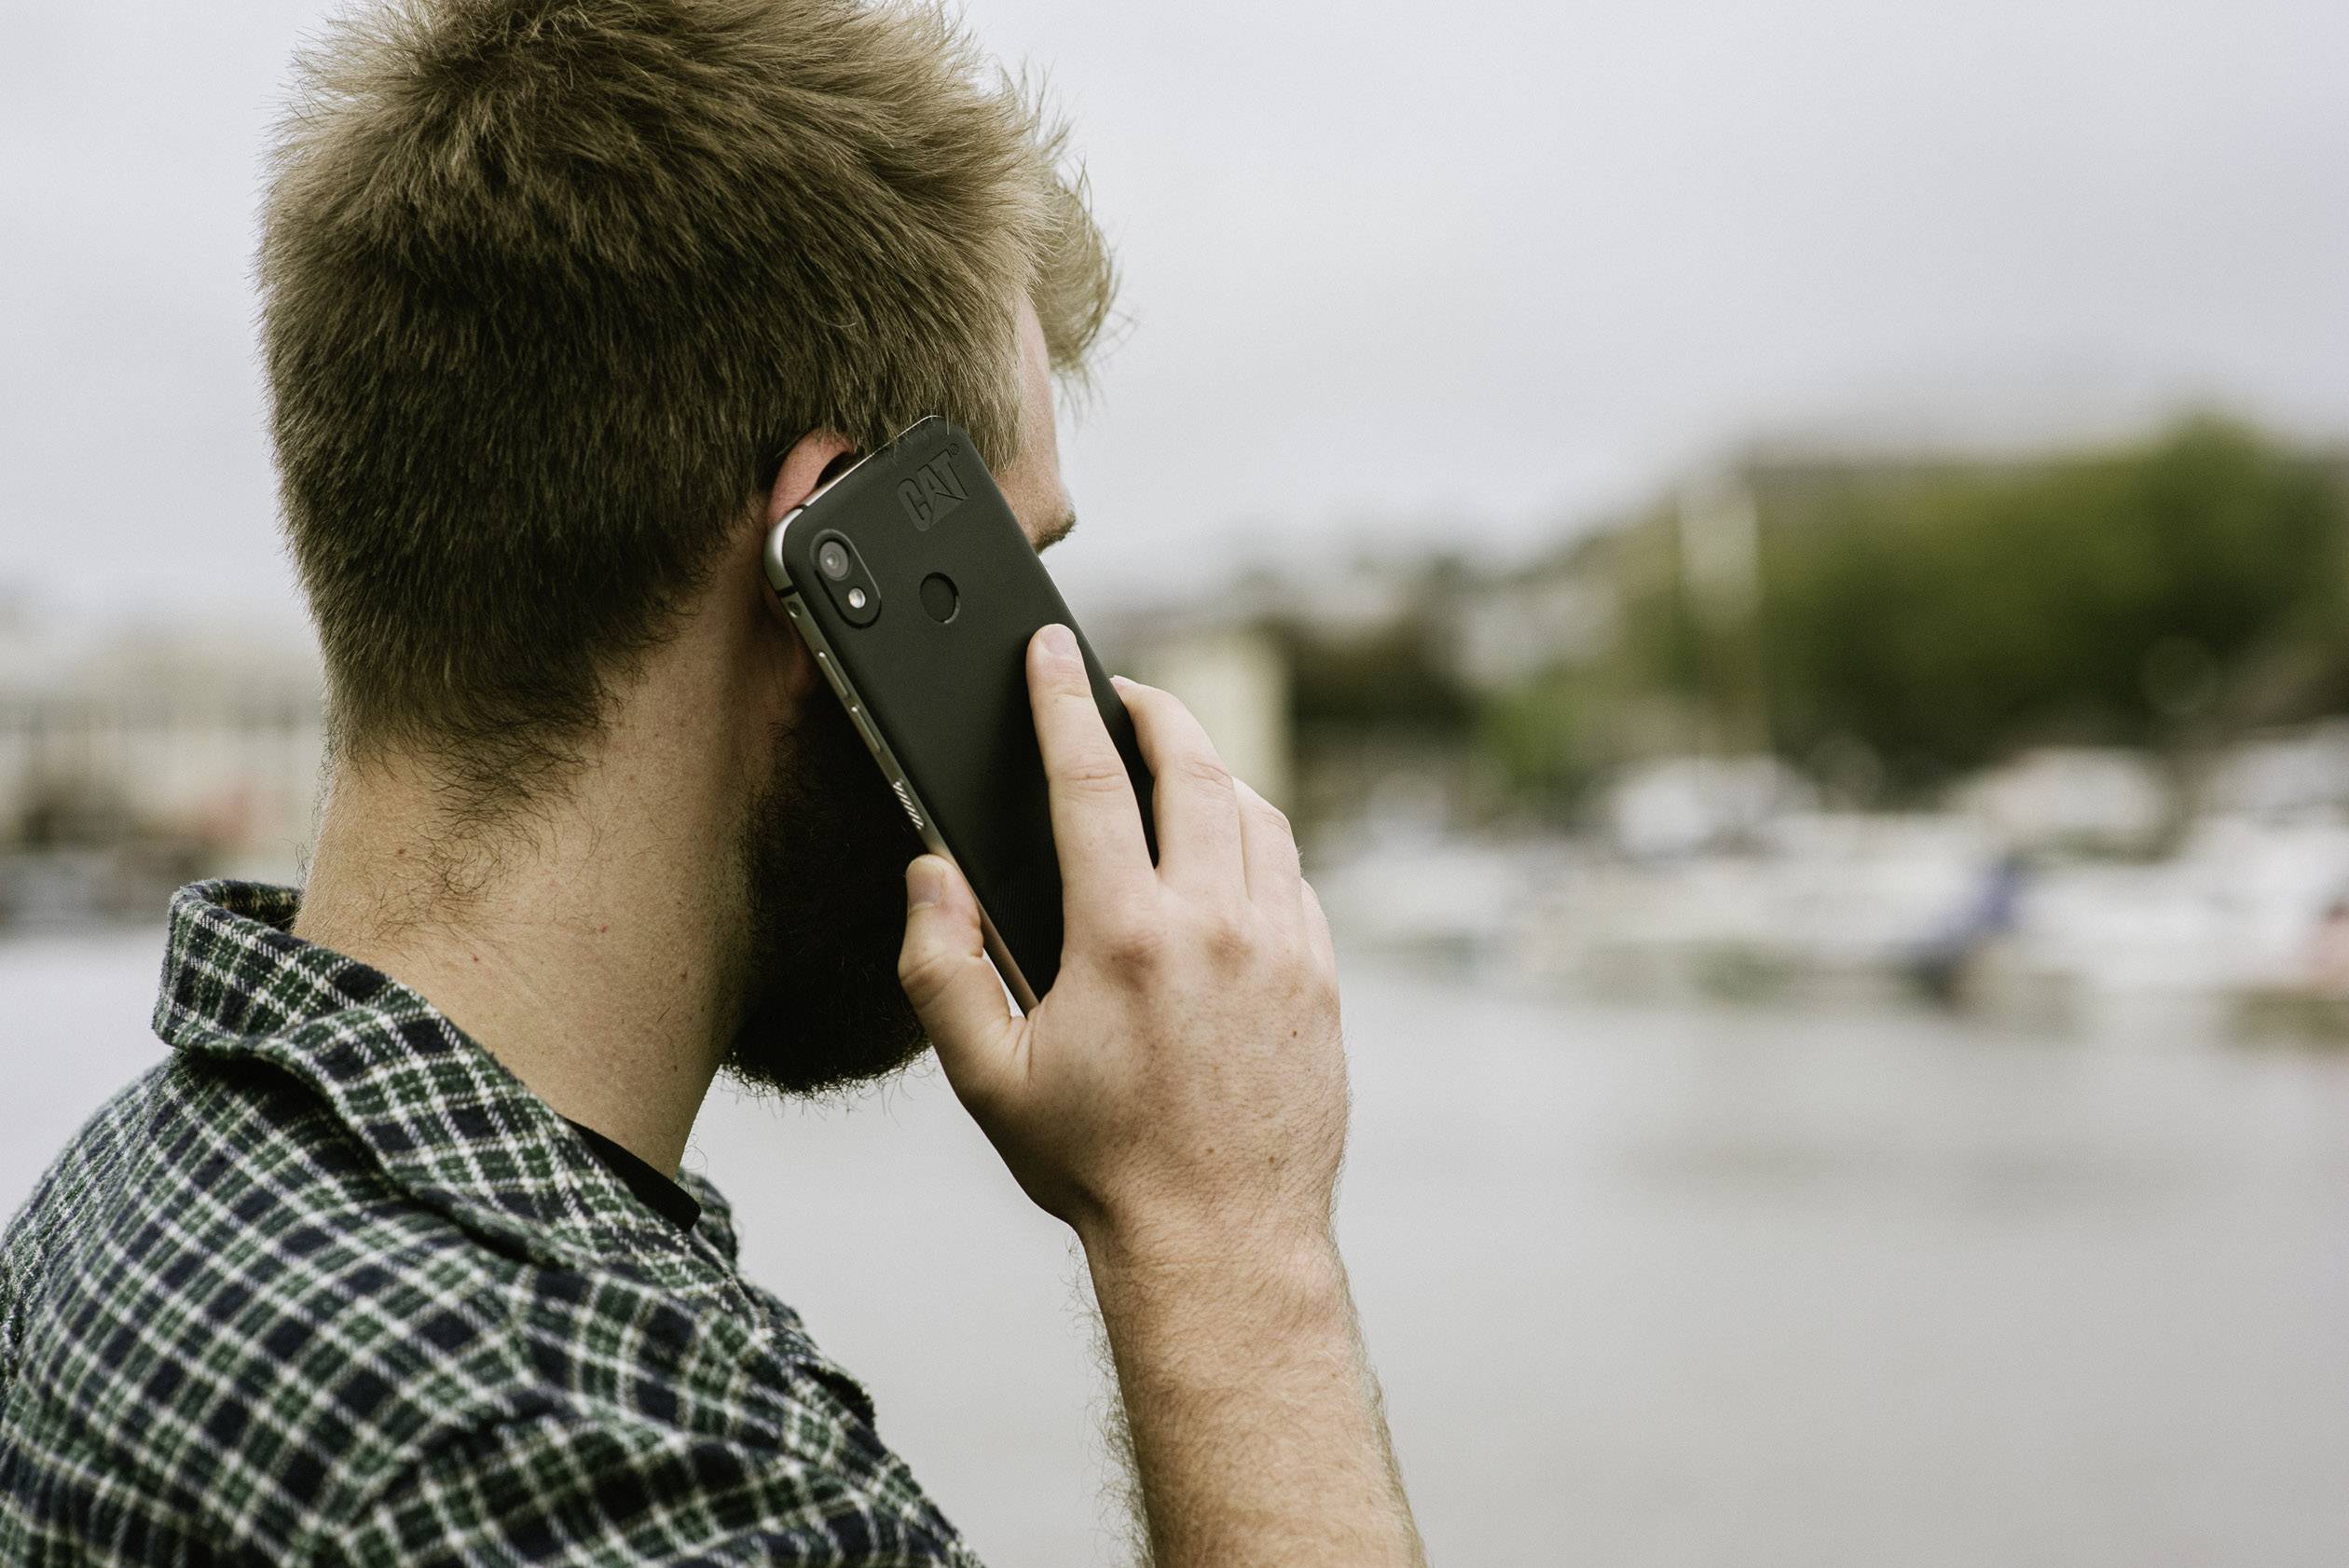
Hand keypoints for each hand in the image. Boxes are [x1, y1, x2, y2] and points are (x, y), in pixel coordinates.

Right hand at [896, 623, 1347, 1259]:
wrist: (1222, 1242)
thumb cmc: (1096, 1165)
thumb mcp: (987, 1078)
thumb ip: (939, 966)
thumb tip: (931, 874)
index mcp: (1124, 937)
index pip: (1088, 779)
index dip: (1063, 700)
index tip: (1053, 651)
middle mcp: (1215, 924)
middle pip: (1192, 769)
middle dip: (1153, 710)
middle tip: (1122, 691)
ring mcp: (1282, 947)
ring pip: (1255, 812)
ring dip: (1211, 770)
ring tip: (1173, 762)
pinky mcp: (1322, 977)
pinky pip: (1294, 873)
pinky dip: (1257, 837)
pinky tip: (1228, 848)